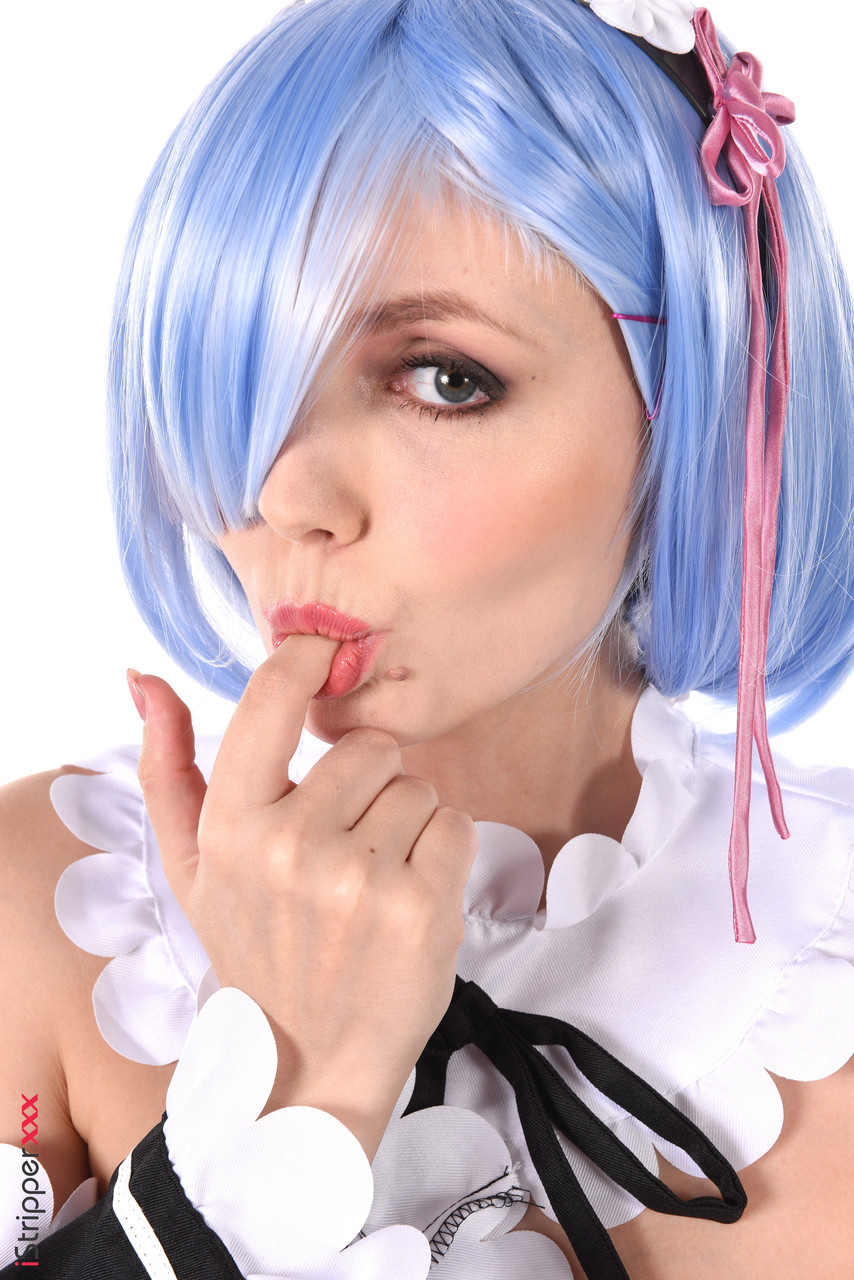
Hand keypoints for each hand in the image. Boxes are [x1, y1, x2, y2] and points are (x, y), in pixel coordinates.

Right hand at [130, 636, 477, 1159]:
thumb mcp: (192, 869)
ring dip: (406, 825)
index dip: (305, 661)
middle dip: (368, 786)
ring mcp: (360, 880)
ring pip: (416, 786)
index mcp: (231, 829)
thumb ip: (164, 769)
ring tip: (373, 882)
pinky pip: (456, 824)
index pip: (270, 702)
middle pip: (370, 747)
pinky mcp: (422, 907)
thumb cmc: (255, 951)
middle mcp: (291, 848)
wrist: (310, 1062)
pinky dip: (444, 854)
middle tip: (345, 847)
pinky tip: (409, 898)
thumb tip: (145, 677)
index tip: (324, 652)